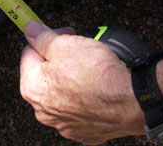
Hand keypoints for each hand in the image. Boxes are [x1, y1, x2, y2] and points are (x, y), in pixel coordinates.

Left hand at [20, 22, 144, 143]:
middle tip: (74, 49)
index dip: (44, 39)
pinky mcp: (86, 132)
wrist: (133, 100)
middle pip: (44, 75)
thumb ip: (42, 37)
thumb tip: (31, 30)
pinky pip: (80, 109)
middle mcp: (45, 112)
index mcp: (33, 89)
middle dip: (57, 58)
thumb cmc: (98, 75)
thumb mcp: (64, 44)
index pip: (28, 54)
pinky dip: (85, 97)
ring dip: (70, 78)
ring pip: (62, 93)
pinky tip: (95, 87)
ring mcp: (66, 124)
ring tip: (88, 67)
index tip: (57, 35)